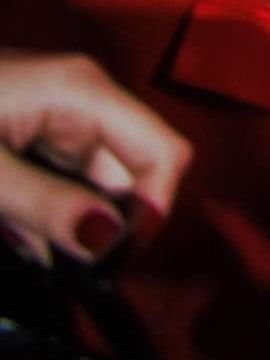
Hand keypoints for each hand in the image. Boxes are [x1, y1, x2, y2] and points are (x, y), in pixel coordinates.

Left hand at [0, 49, 191, 263]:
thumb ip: (46, 206)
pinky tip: (16, 238)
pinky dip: (45, 220)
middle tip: (60, 266)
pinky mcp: (33, 137)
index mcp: (85, 93)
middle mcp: (84, 102)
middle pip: (131, 174)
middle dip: (104, 228)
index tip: (109, 261)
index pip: (164, 153)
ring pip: (94, 188)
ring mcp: (58, 119)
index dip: (151, 211)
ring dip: (70, 229)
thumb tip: (110, 241)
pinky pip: (62, 186)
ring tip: (25, 246)